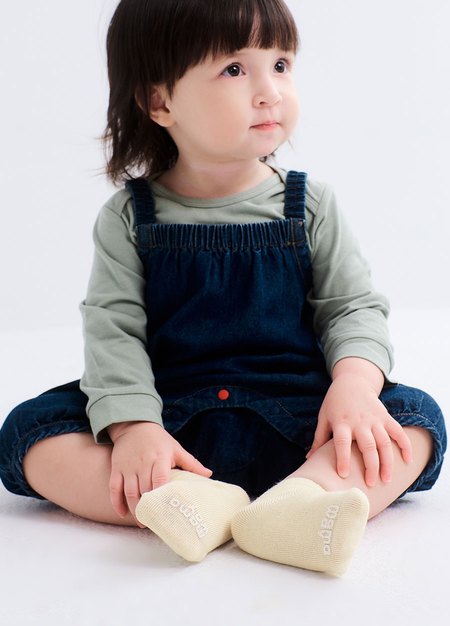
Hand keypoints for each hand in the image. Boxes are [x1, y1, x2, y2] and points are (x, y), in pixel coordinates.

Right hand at [108, 421, 211, 522]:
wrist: (134, 425)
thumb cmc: (158, 440)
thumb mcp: (176, 448)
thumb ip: (191, 463)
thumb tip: (209, 475)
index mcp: (160, 458)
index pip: (160, 479)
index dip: (162, 496)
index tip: (167, 511)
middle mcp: (143, 463)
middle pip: (144, 490)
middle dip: (149, 508)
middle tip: (156, 522)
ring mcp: (128, 466)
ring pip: (129, 492)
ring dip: (135, 509)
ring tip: (143, 521)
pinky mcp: (117, 468)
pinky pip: (114, 488)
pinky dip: (117, 502)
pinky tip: (123, 513)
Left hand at [307, 366, 412, 486]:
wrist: (352, 382)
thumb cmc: (334, 403)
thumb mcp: (324, 418)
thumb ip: (319, 438)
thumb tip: (308, 458)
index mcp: (341, 423)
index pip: (342, 442)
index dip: (343, 458)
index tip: (343, 474)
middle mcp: (359, 422)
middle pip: (367, 446)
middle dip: (370, 466)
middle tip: (370, 484)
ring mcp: (374, 419)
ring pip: (384, 442)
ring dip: (387, 462)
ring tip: (386, 480)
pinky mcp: (385, 417)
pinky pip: (398, 432)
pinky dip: (405, 446)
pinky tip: (408, 461)